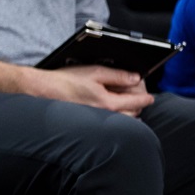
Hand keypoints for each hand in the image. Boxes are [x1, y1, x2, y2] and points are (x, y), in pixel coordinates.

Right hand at [30, 65, 153, 116]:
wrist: (45, 91)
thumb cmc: (66, 81)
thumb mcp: (94, 72)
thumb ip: (117, 75)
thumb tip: (135, 77)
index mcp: (109, 102)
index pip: (137, 102)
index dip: (146, 96)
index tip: (149, 94)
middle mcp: (107, 115)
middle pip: (134, 112)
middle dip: (139, 102)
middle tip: (135, 91)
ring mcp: (100, 121)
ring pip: (125, 120)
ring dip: (130, 111)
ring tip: (126, 100)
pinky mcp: (93, 123)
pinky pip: (114, 122)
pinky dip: (120, 116)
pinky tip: (114, 109)